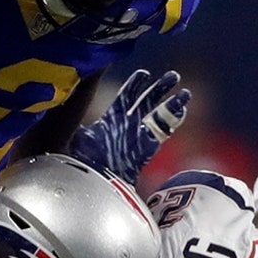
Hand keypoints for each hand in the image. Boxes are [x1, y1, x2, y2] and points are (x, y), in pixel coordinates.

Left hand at [69, 69, 190, 183]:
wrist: (96, 183)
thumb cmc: (86, 161)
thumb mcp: (81, 137)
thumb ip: (79, 120)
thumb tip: (71, 108)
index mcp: (113, 118)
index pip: (127, 96)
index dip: (136, 84)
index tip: (145, 74)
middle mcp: (129, 125)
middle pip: (148, 101)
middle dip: (160, 88)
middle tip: (173, 76)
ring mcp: (140, 136)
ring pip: (159, 116)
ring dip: (172, 104)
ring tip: (185, 93)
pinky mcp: (147, 149)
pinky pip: (163, 133)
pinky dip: (173, 122)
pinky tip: (182, 111)